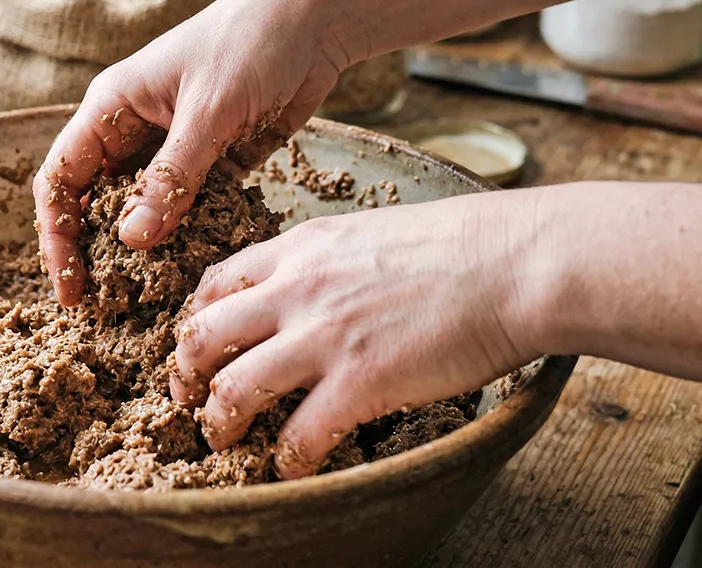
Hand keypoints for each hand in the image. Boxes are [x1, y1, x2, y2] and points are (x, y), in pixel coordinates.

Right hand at [33, 0, 351, 305]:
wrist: (317, 20)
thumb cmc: (251, 43)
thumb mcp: (209, 111)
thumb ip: (171, 177)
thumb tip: (131, 242)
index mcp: (111, 107)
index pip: (61, 179)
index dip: (57, 235)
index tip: (72, 287)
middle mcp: (133, 131)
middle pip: (95, 202)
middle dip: (94, 252)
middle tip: (104, 307)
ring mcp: (173, 148)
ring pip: (144, 211)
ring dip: (146, 251)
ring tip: (150, 299)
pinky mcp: (213, 161)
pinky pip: (190, 208)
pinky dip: (191, 236)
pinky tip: (200, 267)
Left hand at [170, 192, 542, 479]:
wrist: (516, 262)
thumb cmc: (462, 246)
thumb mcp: (372, 232)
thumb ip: (330, 261)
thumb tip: (317, 290)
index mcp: (301, 249)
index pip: (216, 284)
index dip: (195, 321)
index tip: (198, 347)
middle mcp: (297, 289)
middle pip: (204, 336)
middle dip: (185, 374)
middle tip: (189, 400)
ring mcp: (323, 336)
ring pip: (232, 389)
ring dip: (219, 422)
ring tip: (224, 440)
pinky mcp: (358, 382)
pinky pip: (298, 436)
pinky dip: (287, 461)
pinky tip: (293, 469)